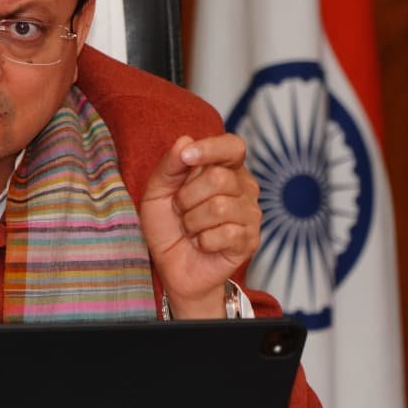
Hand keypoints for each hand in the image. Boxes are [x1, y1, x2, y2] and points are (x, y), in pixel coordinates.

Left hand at [140, 134, 260, 317]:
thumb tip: (184, 140)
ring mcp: (250, 215)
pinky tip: (201, 244)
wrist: (172, 267)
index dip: (210, 148)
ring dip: (192, 222)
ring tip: (190, 229)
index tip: (186, 157)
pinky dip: (202, 241)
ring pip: (219, 207)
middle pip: (219, 178)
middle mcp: (244, 188)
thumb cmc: (168, 226)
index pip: (232, 146)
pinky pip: (224, 234)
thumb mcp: (157, 192)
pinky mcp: (249, 241)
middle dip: (187, 197)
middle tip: (181, 210)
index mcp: (225, 169)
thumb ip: (169, 166)